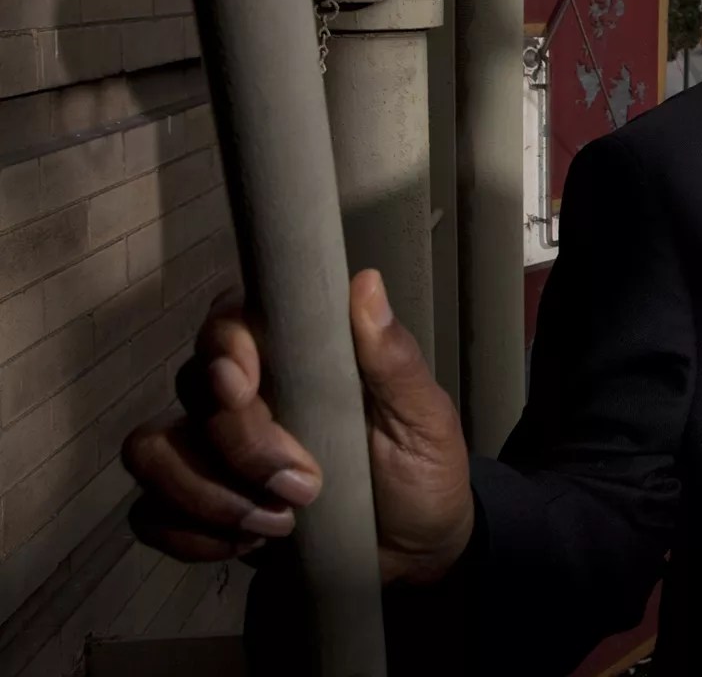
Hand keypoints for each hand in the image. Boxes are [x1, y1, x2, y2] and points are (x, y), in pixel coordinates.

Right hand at [122, 269, 475, 584]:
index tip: (244, 386)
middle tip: (305, 486)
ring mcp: (212, 450)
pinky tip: (245, 545)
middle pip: (192, 389)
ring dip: (207, 494)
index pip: (229, 322)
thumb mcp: (422, 416)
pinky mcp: (197, 508)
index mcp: (295, 357)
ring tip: (278, 525)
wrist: (414, 550)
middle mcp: (244, 394)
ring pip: (153, 450)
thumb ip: (392, 358)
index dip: (223, 348)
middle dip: (241, 445)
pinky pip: (149, 511)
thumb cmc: (422, 469)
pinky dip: (189, 534)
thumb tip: (367, 282)